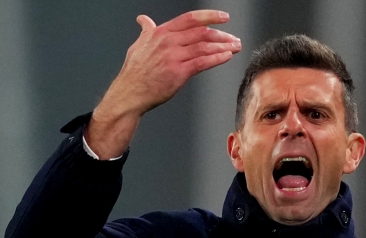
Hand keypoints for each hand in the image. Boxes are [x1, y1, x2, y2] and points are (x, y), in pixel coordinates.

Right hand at [87, 10, 240, 158]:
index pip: (190, 19)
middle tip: (234, 38)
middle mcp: (168, 41)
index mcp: (161, 32)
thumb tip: (143, 20)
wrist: (130, 93)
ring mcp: (174, 56)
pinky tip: (227, 56)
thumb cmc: (134, 72)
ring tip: (235, 47)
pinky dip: (217, 58)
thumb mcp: (139, 45)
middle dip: (222, 34)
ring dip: (224, 46)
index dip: (210, 16)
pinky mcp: (179, 72)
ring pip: (204, 47)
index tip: (224, 17)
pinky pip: (202, 62)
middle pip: (202, 33)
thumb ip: (147, 31)